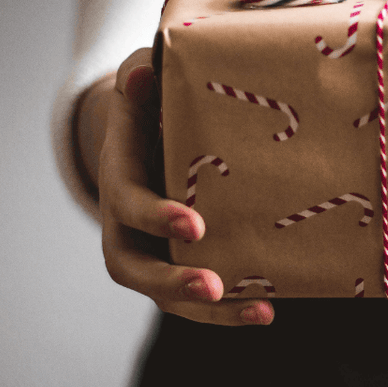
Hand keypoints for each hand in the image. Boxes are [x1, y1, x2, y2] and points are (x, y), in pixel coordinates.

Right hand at [93, 48, 273, 325]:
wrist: (150, 130)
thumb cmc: (151, 101)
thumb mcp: (142, 79)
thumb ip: (141, 76)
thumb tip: (141, 75)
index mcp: (119, 178)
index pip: (128, 204)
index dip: (157, 216)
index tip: (195, 224)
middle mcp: (125, 225)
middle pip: (134, 268)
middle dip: (172, 281)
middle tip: (212, 286)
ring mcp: (150, 249)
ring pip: (165, 294)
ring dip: (209, 311)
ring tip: (259, 311)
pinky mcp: (178, 263)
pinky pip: (196, 298)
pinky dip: (228, 310)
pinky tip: (268, 309)